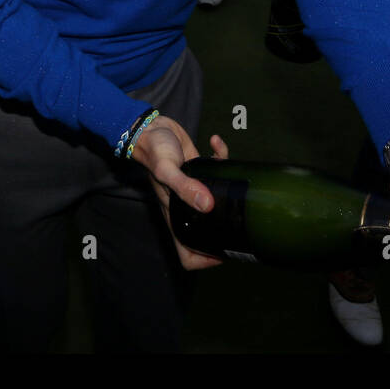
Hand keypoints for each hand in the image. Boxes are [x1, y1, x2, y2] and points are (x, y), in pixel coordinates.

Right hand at [131, 119, 229, 269]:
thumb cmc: (152, 151)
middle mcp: (185, 207)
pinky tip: (216, 143)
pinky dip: (220, 154)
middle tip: (240, 216)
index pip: (186, 254)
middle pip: (206, 232)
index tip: (223, 251)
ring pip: (216, 200)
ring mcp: (194, 189)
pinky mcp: (199, 170)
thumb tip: (208, 205)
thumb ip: (185, 187)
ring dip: (228, 188)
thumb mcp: (167, 170)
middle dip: (225, 227)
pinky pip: (216, 168)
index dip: (204, 260)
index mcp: (174, 215)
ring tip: (232, 177)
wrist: (149, 128)